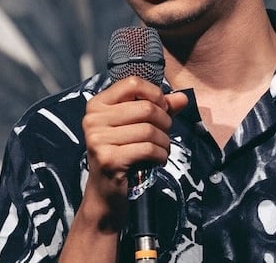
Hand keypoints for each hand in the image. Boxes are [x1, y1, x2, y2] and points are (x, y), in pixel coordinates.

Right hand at [77, 77, 188, 219]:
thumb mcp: (137, 127)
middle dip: (164, 122)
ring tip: (161, 149)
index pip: (132, 83)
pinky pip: (148, 149)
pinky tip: (158, 160)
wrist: (105, 192)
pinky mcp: (109, 159)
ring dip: (164, 142)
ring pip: (149, 130)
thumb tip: (182, 98)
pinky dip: (161, 155)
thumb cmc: (122, 154)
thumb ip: (158, 110)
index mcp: (97, 105)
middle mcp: (93, 119)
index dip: (154, 94)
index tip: (162, 108)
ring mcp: (98, 139)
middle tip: (164, 134)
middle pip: (145, 107)